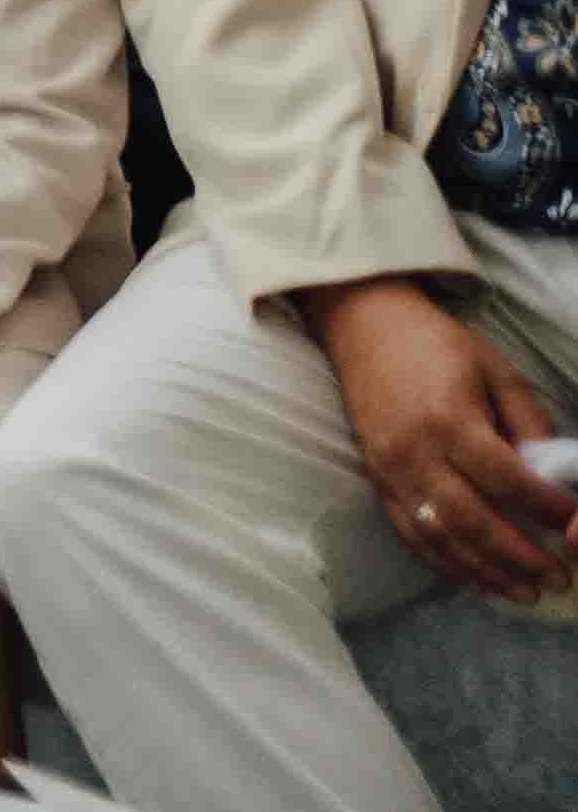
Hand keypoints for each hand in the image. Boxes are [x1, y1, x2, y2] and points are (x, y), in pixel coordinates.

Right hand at [321, 276, 577, 605]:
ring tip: (527, 593)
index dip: (547, 510)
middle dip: (521, 557)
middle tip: (560, 579)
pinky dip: (447, 564)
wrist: (363, 327)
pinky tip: (479, 580)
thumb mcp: (497, 372)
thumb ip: (529, 424)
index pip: (506, 481)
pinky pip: (412, 534)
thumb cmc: (437, 345)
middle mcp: (415, 452)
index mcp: (449, 420)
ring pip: (441, 538)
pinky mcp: (376, 481)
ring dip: (486, 573)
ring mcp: (390, 471)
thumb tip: (559, 479)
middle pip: (472, 521)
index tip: (575, 523)